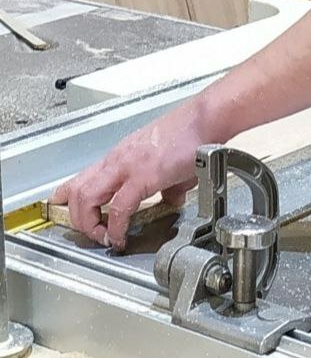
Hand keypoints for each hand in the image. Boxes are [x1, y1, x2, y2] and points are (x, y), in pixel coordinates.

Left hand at [50, 101, 208, 249]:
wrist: (204, 120)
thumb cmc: (191, 133)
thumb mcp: (170, 162)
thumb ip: (166, 184)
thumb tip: (171, 199)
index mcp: (122, 155)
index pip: (83, 175)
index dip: (66, 194)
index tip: (59, 207)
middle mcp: (118, 159)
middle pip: (78, 191)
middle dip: (77, 218)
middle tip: (89, 233)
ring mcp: (127, 167)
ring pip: (87, 197)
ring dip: (89, 223)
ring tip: (102, 237)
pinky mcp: (143, 176)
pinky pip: (119, 209)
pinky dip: (115, 229)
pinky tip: (121, 237)